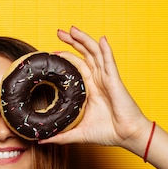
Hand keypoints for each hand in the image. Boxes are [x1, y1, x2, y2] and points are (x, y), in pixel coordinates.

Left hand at [46, 26, 152, 151]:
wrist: (126, 136)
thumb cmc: (107, 133)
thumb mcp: (78, 133)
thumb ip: (60, 135)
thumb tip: (40, 140)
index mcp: (90, 89)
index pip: (77, 67)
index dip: (66, 57)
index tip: (51, 54)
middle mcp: (98, 80)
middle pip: (85, 55)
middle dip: (72, 42)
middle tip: (59, 31)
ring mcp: (106, 79)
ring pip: (95, 53)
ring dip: (85, 40)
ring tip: (73, 29)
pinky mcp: (115, 81)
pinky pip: (110, 62)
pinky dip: (105, 50)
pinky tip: (101, 39)